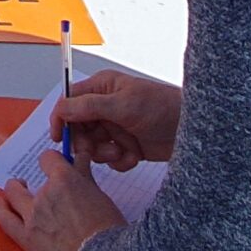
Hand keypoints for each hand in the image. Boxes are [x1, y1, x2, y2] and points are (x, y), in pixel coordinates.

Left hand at [0, 151, 127, 250]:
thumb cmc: (107, 229)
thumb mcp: (100, 197)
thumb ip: (85, 177)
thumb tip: (81, 158)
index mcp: (64, 181)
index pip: (49, 159)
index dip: (52, 161)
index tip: (55, 166)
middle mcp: (44, 195)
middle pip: (29, 178)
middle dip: (28, 179)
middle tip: (33, 185)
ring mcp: (32, 216)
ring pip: (12, 195)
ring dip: (14, 190)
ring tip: (17, 190)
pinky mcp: (27, 238)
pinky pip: (6, 220)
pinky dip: (1, 209)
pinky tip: (0, 204)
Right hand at [53, 70, 183, 170]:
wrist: (192, 131)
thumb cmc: (162, 107)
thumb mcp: (124, 105)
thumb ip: (89, 106)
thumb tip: (61, 108)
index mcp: (102, 88)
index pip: (69, 102)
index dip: (61, 119)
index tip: (59, 138)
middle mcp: (105, 107)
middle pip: (78, 129)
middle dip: (86, 143)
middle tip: (97, 150)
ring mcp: (115, 128)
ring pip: (93, 147)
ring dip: (105, 154)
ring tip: (122, 152)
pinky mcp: (126, 146)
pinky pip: (110, 159)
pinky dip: (119, 162)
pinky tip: (134, 157)